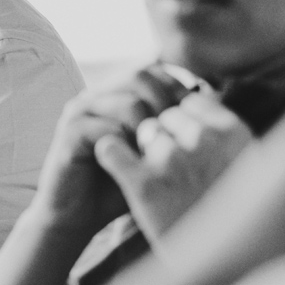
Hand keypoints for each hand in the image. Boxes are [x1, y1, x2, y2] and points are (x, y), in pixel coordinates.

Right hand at [32, 67, 188, 238]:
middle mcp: (96, 95)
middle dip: (168, 104)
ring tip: (158, 156)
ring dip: (152, 130)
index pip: (154, 69)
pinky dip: (128, 148)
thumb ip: (174, 126)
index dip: (179, 88)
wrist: (75, 216)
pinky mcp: (70, 134)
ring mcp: (80, 112)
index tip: (195, 120)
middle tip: (179, 136)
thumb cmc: (117, 185)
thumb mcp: (151, 154)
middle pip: (141, 74)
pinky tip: (137, 167)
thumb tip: (214, 100)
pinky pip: (107, 129)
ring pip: (129, 102)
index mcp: (114, 94)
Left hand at [94, 91, 252, 241]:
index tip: (184, 142)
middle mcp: (204, 140)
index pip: (190, 103)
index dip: (182, 122)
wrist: (221, 270)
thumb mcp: (246, 168)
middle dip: (164, 136)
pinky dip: (110, 155)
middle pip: (165, 116)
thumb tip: (202, 95)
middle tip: (172, 168)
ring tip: (157, 179)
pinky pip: (112, 149)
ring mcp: (172, 161)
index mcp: (234, 133)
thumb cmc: (234, 219)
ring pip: (143, 133)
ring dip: (144, 151)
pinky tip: (115, 165)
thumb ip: (223, 132)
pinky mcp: (143, 184)